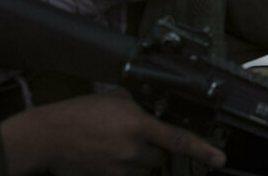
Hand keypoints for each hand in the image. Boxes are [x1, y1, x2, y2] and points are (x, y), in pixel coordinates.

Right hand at [1, 90, 225, 174]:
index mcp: (138, 125)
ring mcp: (121, 169)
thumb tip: (154, 114)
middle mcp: (133, 150)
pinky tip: (113, 154)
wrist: (48, 136)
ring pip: (149, 170)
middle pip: (164, 157)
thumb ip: (140, 107)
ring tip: (121, 145)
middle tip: (140, 136)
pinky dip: (129, 168)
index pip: (178, 139)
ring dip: (144, 160)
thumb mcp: (115, 99)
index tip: (219, 159)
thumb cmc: (78, 114)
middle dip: (159, 148)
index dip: (203, 150)